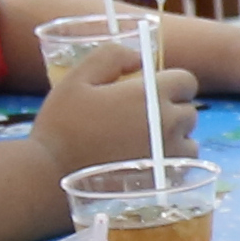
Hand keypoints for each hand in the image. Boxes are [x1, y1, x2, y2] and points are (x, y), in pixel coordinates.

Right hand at [25, 61, 197, 194]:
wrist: (50, 178)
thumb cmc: (60, 126)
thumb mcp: (76, 78)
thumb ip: (110, 57)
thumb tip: (138, 57)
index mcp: (151, 95)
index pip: (186, 81)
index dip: (172, 84)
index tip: (155, 92)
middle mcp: (168, 124)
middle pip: (188, 112)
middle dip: (172, 111)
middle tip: (143, 119)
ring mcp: (170, 157)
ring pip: (189, 142)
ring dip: (175, 140)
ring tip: (145, 144)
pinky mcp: (164, 184)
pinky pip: (181, 170)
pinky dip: (171, 165)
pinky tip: (146, 165)